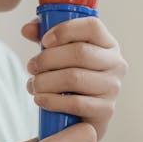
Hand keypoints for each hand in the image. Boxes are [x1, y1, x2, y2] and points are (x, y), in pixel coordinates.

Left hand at [21, 17, 127, 141]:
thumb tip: (27, 29)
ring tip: (33, 84)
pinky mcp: (105, 110)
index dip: (66, 30)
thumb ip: (43, 35)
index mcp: (107, 43)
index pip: (92, 26)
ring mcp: (112, 87)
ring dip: (46, 81)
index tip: (44, 41)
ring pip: (74, 78)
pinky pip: (75, 103)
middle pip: (80, 52)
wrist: (81, 115)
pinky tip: (40, 99)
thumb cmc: (71, 76)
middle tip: (31, 66)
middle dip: (47, 59)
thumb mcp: (59, 51)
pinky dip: (52, 101)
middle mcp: (115, 63)